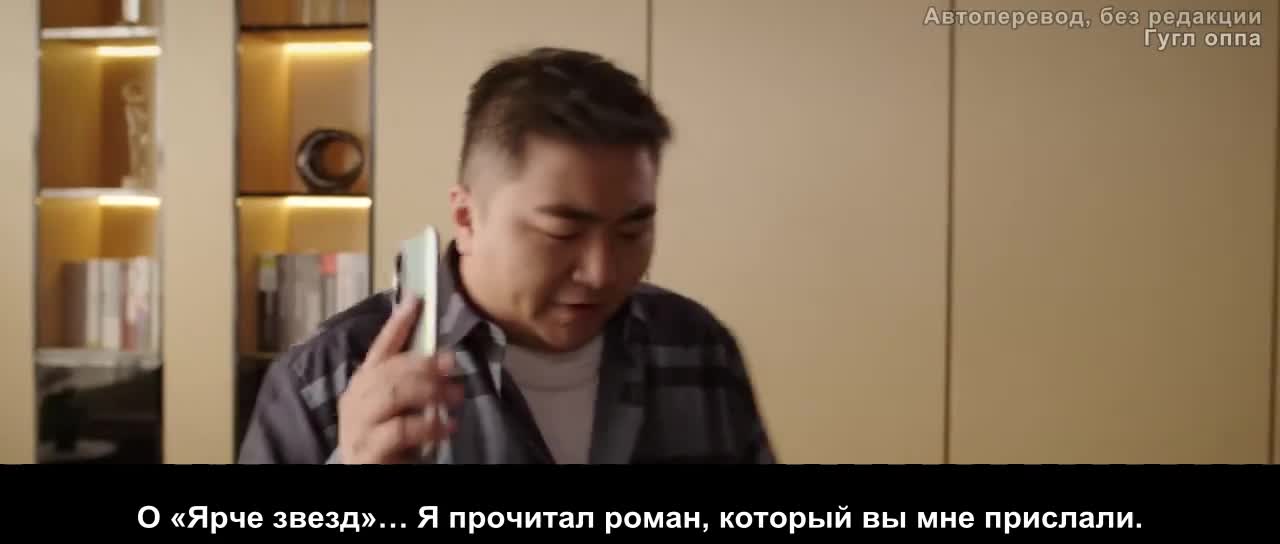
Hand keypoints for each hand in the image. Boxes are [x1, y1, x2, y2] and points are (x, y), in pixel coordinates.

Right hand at [336, 296, 463, 463]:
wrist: (368, 473)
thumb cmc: (386, 436)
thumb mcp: (400, 405)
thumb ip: (411, 382)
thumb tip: (444, 356)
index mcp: (364, 383)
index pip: (380, 347)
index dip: (398, 323)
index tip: (417, 300)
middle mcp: (356, 399)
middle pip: (389, 370)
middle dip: (424, 363)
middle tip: (453, 363)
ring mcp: (358, 425)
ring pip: (392, 394)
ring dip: (429, 390)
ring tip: (456, 394)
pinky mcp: (367, 451)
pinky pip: (399, 431)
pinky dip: (427, 425)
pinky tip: (448, 426)